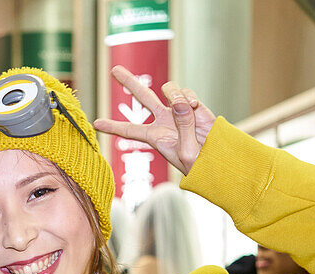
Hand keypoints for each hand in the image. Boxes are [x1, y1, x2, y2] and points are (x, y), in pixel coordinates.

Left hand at [92, 66, 215, 175]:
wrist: (219, 158)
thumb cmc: (199, 164)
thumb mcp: (187, 151)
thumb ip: (182, 125)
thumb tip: (180, 102)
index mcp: (155, 137)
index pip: (130, 130)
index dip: (113, 126)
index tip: (95, 123)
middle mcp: (163, 121)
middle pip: (141, 97)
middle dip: (129, 82)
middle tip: (114, 69)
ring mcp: (177, 111)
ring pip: (167, 89)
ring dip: (175, 96)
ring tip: (188, 109)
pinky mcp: (193, 104)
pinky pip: (185, 92)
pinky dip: (189, 97)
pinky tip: (197, 108)